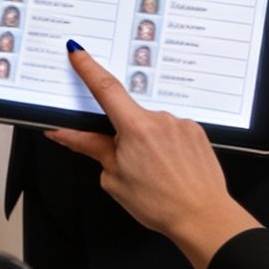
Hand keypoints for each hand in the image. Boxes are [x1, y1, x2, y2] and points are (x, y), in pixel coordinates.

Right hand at [47, 43, 258, 268]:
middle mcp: (160, 119)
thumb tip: (64, 133)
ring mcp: (181, 124)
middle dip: (122, 135)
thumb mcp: (113, 178)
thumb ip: (91, 147)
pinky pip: (171, 131)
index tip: (77, 52)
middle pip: (128, 115)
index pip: (105, 88)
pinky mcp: (196, 132)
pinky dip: (165, 147)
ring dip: (146, 143)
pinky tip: (170, 169)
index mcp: (135, 128)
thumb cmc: (159, 204)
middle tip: (129, 165)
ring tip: (154, 175)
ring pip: (151, 126)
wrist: (203, 217)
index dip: (88, 68)